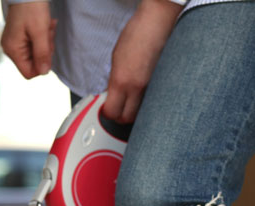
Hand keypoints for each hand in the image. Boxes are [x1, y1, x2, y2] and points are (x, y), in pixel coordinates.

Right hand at [0, 2, 56, 78]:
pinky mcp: (18, 38)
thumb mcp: (40, 32)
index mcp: (12, 50)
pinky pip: (33, 45)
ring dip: (45, 42)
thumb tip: (44, 72)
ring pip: (35, 54)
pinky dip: (42, 37)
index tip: (48, 48)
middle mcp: (10, 49)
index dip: (42, 65)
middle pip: (33, 63)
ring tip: (47, 27)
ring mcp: (14, 43)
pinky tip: (44, 26)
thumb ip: (42, 54)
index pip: (29, 73)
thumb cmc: (31, 8)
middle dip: (45, 50)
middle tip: (48, 34)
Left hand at [104, 0, 182, 122]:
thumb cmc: (137, 34)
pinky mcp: (165, 83)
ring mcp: (153, 86)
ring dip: (136, 110)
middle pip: (128, 118)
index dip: (108, 114)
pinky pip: (155, 100)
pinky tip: (146, 93)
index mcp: (121, 81)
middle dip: (121, 117)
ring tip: (132, 101)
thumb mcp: (116, 58)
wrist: (158, 21)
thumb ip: (113, 79)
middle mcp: (137, 87)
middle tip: (119, 110)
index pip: (112, 111)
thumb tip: (110, 94)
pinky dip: (149, 101)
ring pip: (143, 112)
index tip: (107, 111)